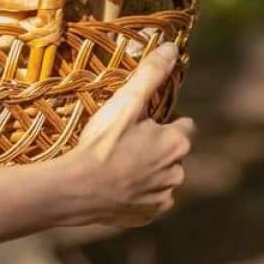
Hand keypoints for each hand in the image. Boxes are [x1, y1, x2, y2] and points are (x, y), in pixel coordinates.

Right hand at [64, 42, 194, 227]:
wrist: (78, 189)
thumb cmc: (103, 142)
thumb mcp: (127, 101)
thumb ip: (151, 73)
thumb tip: (173, 47)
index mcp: (177, 143)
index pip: (185, 125)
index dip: (164, 120)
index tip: (141, 120)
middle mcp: (178, 172)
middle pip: (173, 152)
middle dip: (156, 147)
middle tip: (125, 141)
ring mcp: (163, 197)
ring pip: (162, 177)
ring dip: (148, 170)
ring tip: (117, 163)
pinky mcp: (147, 216)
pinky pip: (148, 200)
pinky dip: (137, 192)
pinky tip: (116, 185)